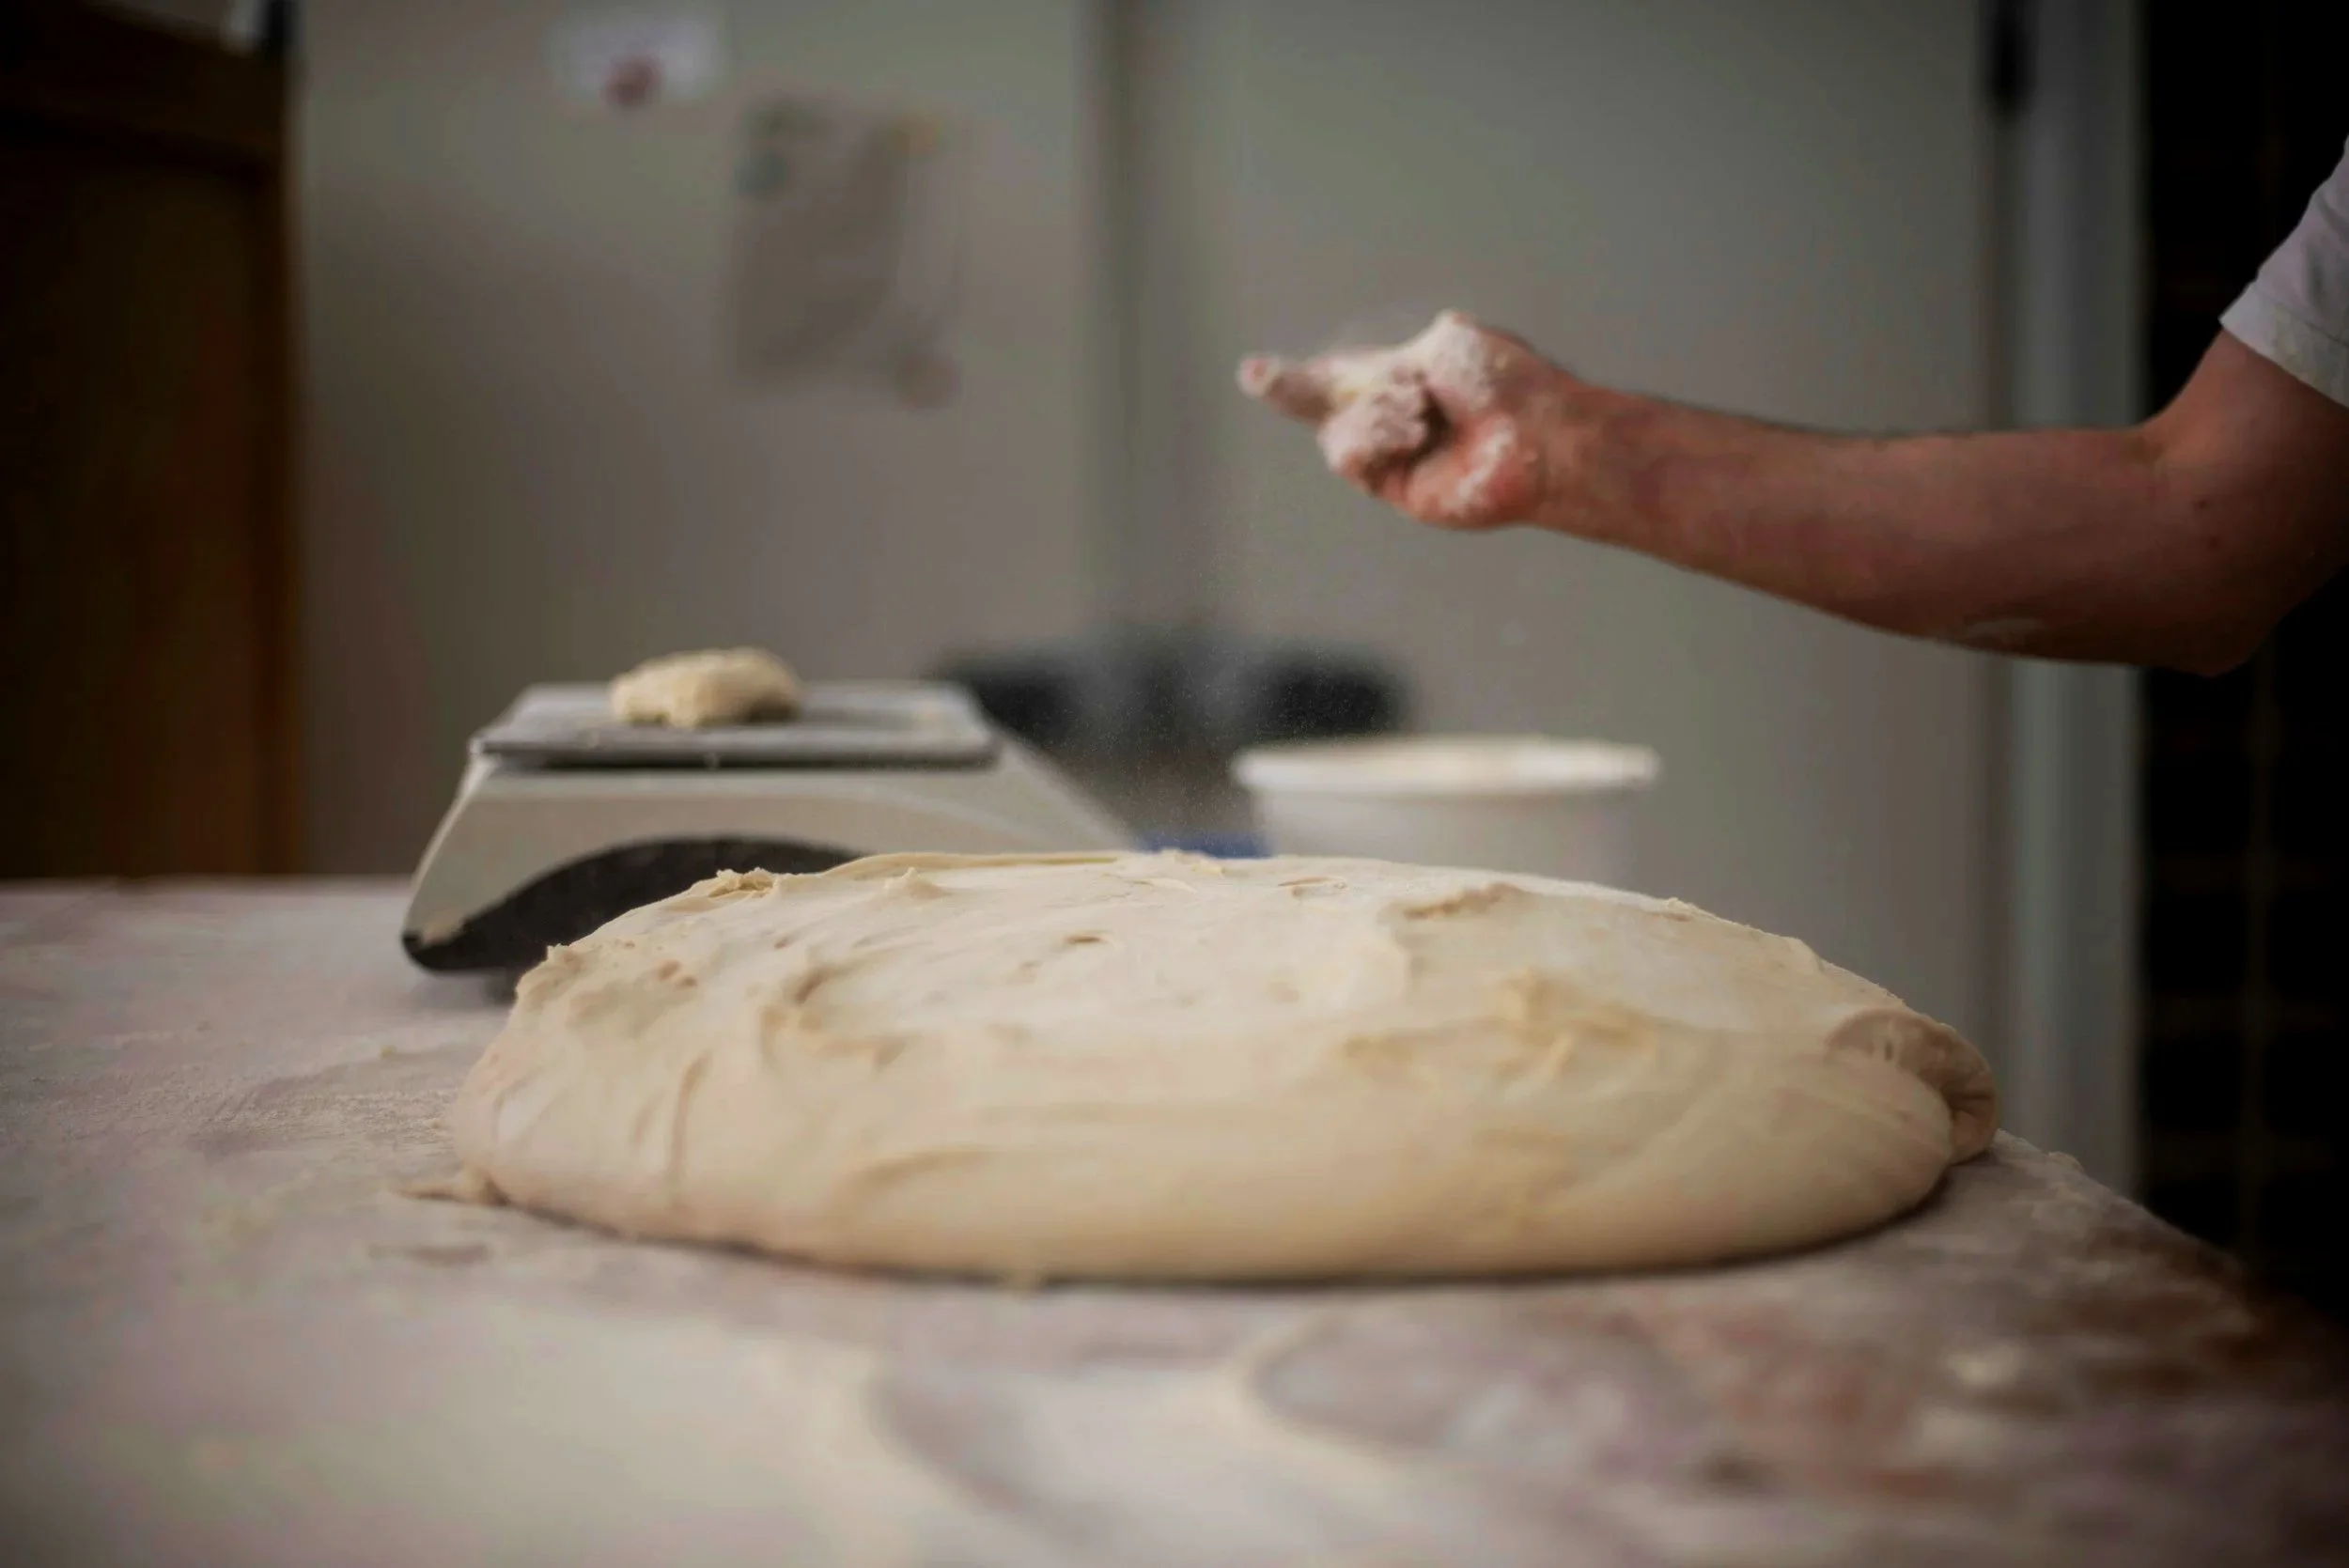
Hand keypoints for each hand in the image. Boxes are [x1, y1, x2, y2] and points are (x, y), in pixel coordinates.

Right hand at [1237, 311, 1567, 529]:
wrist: (1536, 434)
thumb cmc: (1503, 384)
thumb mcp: (1440, 346)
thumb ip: (1392, 361)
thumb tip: (1387, 378)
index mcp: (1404, 375)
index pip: (1339, 377)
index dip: (1294, 379)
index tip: (1250, 373)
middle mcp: (1392, 417)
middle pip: (1320, 403)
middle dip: (1292, 386)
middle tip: (1268, 377)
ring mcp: (1391, 455)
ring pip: (1334, 432)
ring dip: (1372, 409)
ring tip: (1419, 408)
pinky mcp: (1393, 488)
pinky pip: (1348, 457)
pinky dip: (1372, 435)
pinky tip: (1411, 430)